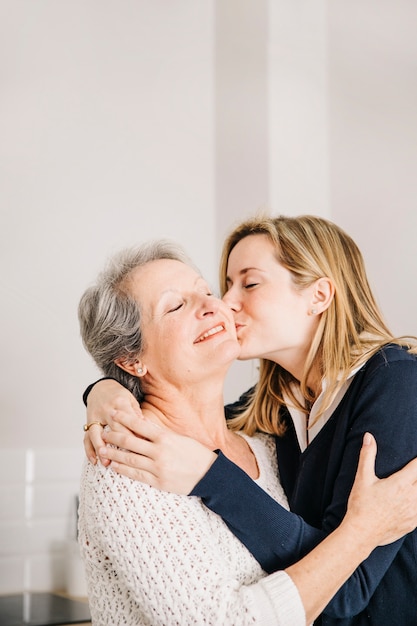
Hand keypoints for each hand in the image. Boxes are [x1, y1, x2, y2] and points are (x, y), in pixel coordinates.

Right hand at [83, 379, 141, 465]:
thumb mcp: (130, 399)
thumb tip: (146, 426)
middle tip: (130, 459)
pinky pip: (86, 437)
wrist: (100, 388)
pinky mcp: (88, 423)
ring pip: (97, 434)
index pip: (129, 420)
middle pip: (114, 429)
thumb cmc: (119, 395)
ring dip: (102, 449)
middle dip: (122, 445)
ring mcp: (95, 417)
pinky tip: (95, 461)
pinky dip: (89, 450)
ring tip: (107, 463)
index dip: (137, 434)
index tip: (144, 447)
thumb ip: (137, 413)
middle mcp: (106, 410)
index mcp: (119, 402)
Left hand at [98, 419, 216, 493]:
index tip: (113, 413)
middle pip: (130, 442)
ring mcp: (158, 468)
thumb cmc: (195, 453)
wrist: (209, 474)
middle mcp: (159, 451)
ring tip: (101, 450)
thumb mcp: (179, 438)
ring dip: (114, 454)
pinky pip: (136, 475)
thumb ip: (160, 434)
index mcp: (165, 437)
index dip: (124, 418)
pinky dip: (123, 470)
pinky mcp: (158, 482)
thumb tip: (142, 426)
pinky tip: (114, 466)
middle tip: (102, 433)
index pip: (139, 424)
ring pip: (129, 459)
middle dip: (114, 436)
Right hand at [345, 432, 416, 546]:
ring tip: (414, 486)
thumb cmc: (361, 505)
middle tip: (414, 472)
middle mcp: (411, 497)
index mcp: (400, 484)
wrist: (362, 533)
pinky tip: (414, 502)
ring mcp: (414, 512)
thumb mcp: (362, 478)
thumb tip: (369, 437)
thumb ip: (368, 455)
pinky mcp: (412, 523)